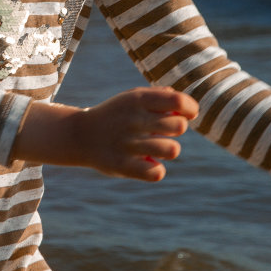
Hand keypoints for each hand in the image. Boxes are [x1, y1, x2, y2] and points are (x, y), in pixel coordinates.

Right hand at [14, 86, 197, 180]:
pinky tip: (148, 164)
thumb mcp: (134, 97)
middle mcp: (133, 119)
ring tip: (157, 148)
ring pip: (172, 149)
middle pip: (179, 126)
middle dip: (177, 128)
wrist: (80, 135)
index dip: (190, 108)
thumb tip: (189, 107)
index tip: (187, 113)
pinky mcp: (122, 166)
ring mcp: (127, 143)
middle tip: (164, 130)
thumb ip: (161, 97)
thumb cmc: (117, 115)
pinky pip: (156, 173)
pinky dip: (156, 170)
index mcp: (138, 99)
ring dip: (168, 149)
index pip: (178, 100)